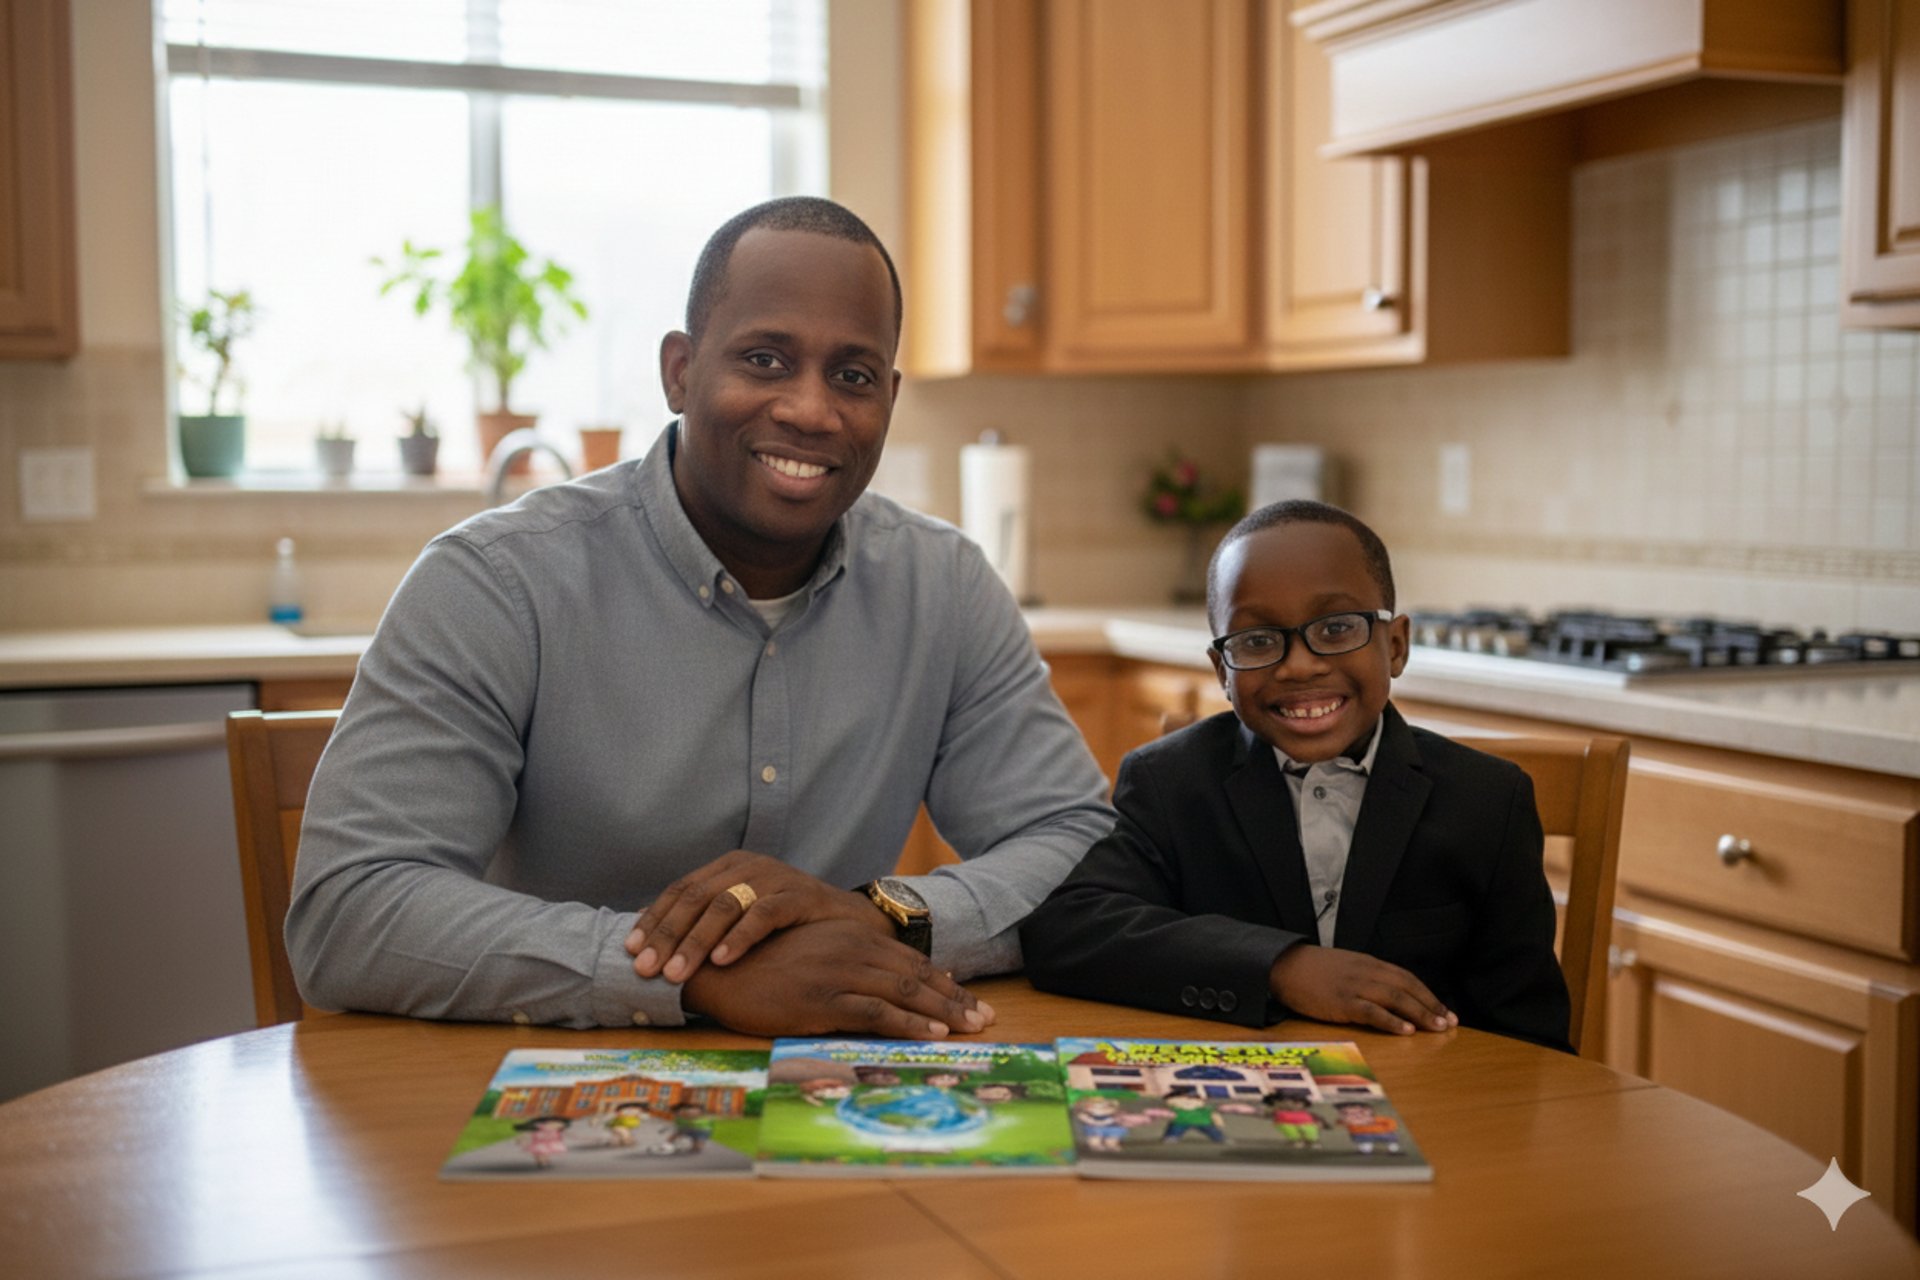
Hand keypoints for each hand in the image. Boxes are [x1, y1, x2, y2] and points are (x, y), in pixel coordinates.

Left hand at [624, 850, 879, 982]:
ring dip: (695, 941)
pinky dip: (740, 938)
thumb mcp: (744, 919)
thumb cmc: (791, 927)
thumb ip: (707, 924)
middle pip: (696, 897)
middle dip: (667, 934)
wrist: (853, 921)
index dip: (654, 919)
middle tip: (645, 968)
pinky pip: (764, 914)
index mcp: (729, 867)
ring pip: (725, 905)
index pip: (681, 889)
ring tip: (676, 972)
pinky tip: (721, 960)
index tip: (630, 950)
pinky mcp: (800, 895)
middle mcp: (748, 866)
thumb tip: (653, 947)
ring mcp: (775, 877)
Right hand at [678, 918, 994, 1038]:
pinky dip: (907, 1024)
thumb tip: (877, 990)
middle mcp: (849, 949)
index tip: (969, 1001)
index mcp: (849, 937)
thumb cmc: (758, 969)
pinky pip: (875, 1011)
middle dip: (954, 999)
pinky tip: (929, 1035)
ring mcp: (837, 972)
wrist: (713, 970)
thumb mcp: (808, 961)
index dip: (941, 983)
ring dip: (942, 1012)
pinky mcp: (821, 997)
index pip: (906, 961)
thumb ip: (843, 968)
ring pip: (903, 992)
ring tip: (971, 1028)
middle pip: (914, 975)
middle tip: (985, 1019)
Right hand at [1268, 945, 1456, 1035]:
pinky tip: (1406, 1031)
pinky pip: (1371, 1011)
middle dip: (1431, 1005)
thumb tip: (1389, 995)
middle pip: (1407, 987)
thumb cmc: (1313, 970)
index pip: (1406, 978)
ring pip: (1395, 998)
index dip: (1428, 994)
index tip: (1445, 1010)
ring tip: (1437, 1027)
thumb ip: (1367, 977)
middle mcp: (1366, 972)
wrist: (1283, 965)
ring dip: (1419, 1013)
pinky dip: (1391, 1021)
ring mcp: (1354, 986)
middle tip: (1450, 1022)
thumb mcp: (1345, 967)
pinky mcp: (1341, 1002)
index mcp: (1369, 963)